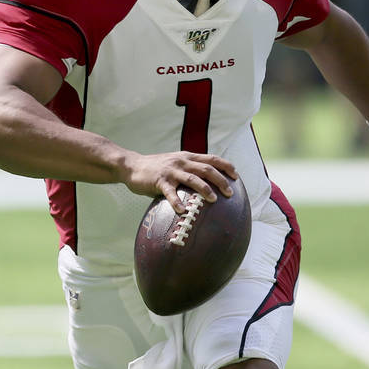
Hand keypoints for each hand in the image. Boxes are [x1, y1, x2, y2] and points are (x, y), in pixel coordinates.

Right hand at [122, 151, 237, 213]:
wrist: (133, 166)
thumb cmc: (157, 168)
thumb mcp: (176, 163)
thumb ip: (189, 169)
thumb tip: (207, 182)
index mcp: (187, 157)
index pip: (212, 158)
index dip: (226, 166)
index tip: (236, 176)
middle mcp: (181, 161)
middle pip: (207, 169)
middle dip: (221, 181)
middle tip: (230, 194)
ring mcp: (171, 171)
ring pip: (192, 178)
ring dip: (205, 189)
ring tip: (213, 200)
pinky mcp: (159, 181)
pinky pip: (171, 192)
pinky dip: (177, 202)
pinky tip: (183, 211)